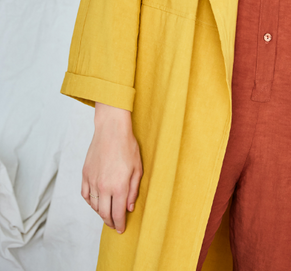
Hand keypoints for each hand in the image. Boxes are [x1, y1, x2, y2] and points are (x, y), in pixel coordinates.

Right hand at [81, 102, 142, 233]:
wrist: (111, 129)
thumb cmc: (127, 146)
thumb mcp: (138, 168)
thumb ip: (134, 190)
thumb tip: (129, 207)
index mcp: (119, 187)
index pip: (117, 214)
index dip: (120, 224)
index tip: (121, 229)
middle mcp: (104, 187)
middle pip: (104, 214)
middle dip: (110, 222)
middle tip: (115, 226)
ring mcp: (93, 181)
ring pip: (95, 206)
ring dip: (101, 213)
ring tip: (107, 214)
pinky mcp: (85, 174)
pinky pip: (86, 194)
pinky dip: (91, 202)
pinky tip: (96, 202)